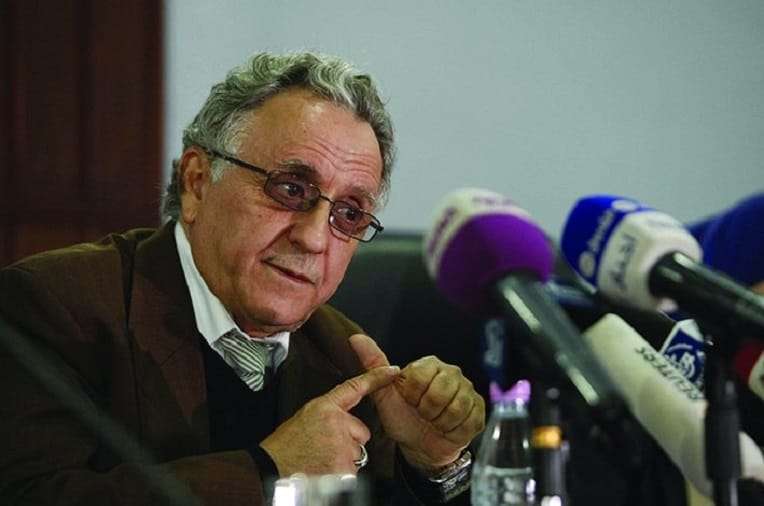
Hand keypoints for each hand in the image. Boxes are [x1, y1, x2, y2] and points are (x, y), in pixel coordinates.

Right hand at [260, 364, 399, 476]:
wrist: (270, 469)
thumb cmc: (284, 447)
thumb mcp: (304, 418)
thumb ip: (328, 414)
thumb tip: (342, 420)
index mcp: (324, 407)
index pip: (355, 388)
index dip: (376, 378)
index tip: (392, 371)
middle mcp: (336, 423)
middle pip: (362, 432)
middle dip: (349, 442)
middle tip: (325, 448)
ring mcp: (341, 446)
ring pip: (357, 453)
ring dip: (344, 459)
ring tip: (321, 461)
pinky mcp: (344, 468)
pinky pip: (353, 470)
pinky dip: (341, 475)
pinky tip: (323, 472)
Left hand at [349, 334, 484, 473]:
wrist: (420, 445)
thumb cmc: (403, 417)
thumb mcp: (384, 393)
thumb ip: (373, 364)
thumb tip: (356, 338)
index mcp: (428, 364)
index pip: (420, 378)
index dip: (412, 396)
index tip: (410, 401)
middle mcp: (451, 372)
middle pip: (440, 392)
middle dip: (427, 410)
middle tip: (423, 413)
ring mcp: (468, 390)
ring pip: (455, 408)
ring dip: (440, 422)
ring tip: (435, 420)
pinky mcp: (479, 410)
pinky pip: (468, 421)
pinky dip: (453, 431)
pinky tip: (448, 428)